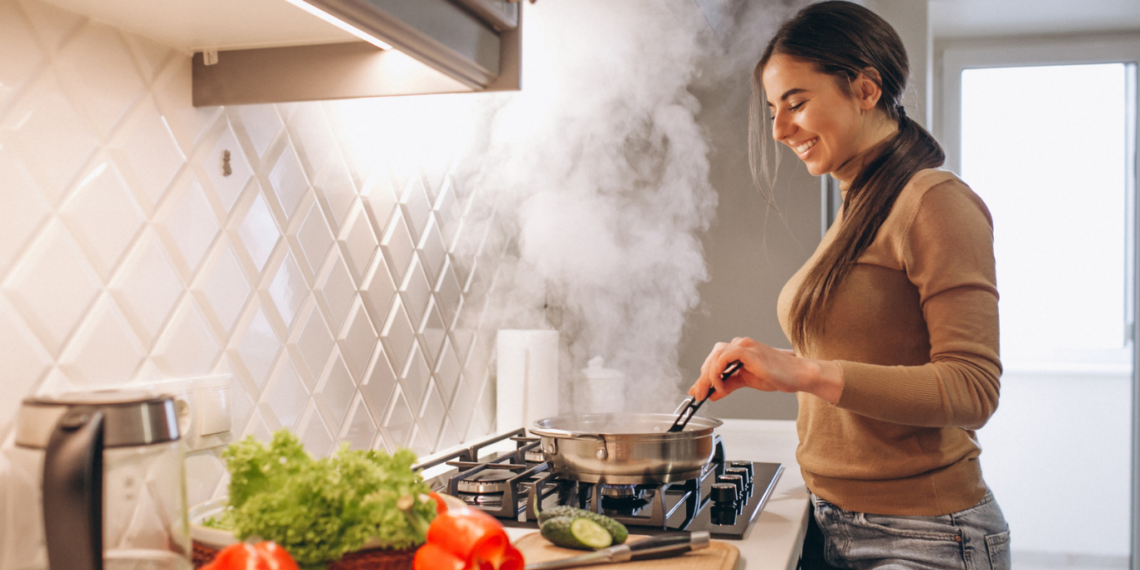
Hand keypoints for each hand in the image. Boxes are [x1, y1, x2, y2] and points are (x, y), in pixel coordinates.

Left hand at [688, 338, 842, 403]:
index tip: (695, 391)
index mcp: (737, 348)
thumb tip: (712, 394)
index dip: (702, 376)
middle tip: (698, 395)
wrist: (796, 375)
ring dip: (708, 377)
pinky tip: (721, 385)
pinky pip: (725, 357)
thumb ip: (728, 385)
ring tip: (710, 392)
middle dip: (702, 378)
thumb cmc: (775, 375)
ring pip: (715, 357)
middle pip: (712, 358)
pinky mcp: (749, 351)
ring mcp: (744, 345)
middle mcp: (738, 343)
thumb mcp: (746, 381)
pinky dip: (718, 372)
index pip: (713, 359)